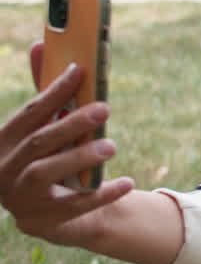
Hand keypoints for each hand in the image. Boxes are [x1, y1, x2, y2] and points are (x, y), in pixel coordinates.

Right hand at [0, 43, 134, 248]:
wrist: (43, 215)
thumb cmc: (44, 159)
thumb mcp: (41, 129)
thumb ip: (45, 94)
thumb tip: (42, 44)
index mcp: (4, 141)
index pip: (30, 113)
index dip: (53, 91)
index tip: (79, 71)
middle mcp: (6, 168)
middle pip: (40, 142)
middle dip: (71, 123)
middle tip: (104, 108)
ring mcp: (21, 196)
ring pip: (48, 173)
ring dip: (79, 157)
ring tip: (110, 146)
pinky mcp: (43, 219)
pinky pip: (75, 206)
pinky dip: (101, 194)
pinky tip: (126, 182)